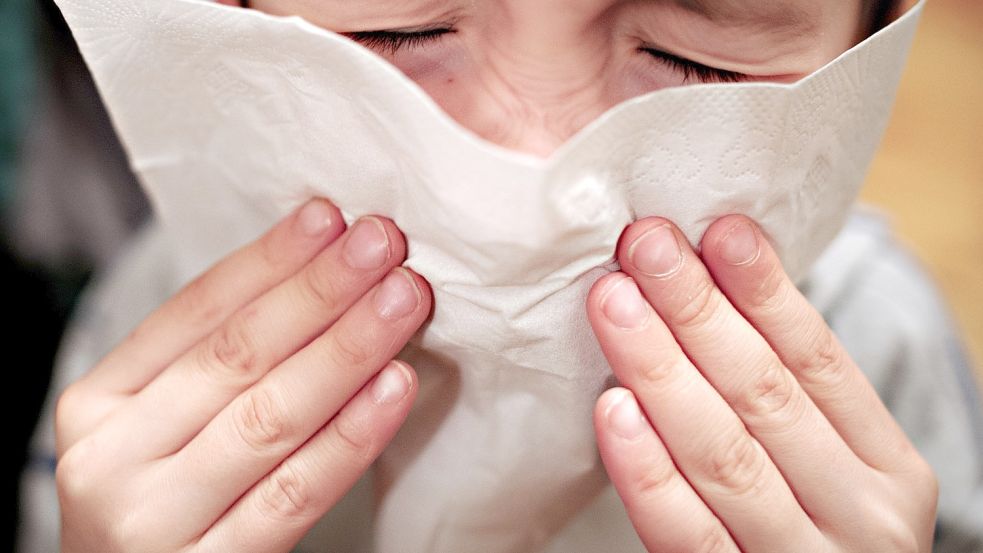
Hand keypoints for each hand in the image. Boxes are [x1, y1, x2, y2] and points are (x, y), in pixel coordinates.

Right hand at [55, 199, 431, 552]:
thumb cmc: (163, 504)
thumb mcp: (161, 428)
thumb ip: (215, 366)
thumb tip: (317, 273)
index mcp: (99, 403)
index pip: (192, 312)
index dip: (268, 260)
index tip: (329, 218)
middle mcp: (112, 456)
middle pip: (235, 355)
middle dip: (319, 291)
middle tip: (383, 244)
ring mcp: (153, 520)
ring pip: (270, 416)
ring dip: (347, 348)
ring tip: (403, 300)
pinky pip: (294, 493)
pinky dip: (351, 436)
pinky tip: (395, 386)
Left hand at [587, 216, 937, 551]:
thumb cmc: (814, 531)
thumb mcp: (831, 469)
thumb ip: (785, 400)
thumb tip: (712, 285)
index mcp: (889, 469)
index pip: (821, 362)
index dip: (766, 291)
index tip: (718, 228)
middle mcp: (861, 517)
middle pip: (765, 396)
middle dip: (697, 311)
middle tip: (644, 245)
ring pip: (723, 454)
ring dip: (662, 369)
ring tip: (615, 302)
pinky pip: (684, 532)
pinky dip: (646, 469)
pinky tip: (612, 409)